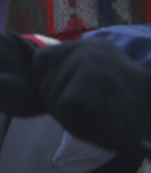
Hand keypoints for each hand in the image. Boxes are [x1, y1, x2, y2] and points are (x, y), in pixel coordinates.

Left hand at [33, 39, 150, 154]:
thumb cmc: (132, 113)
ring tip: (105, 118)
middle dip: (62, 107)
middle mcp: (87, 48)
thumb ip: (72, 77)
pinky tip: (105, 124)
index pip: (42, 59)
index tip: (70, 100)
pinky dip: (80, 126)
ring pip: (53, 100)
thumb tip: (39, 83)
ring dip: (73, 118)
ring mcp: (86, 63)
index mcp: (91, 45)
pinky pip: (64, 112)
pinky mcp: (85, 84)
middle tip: (96, 114)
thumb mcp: (99, 85)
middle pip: (45, 83)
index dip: (48, 83)